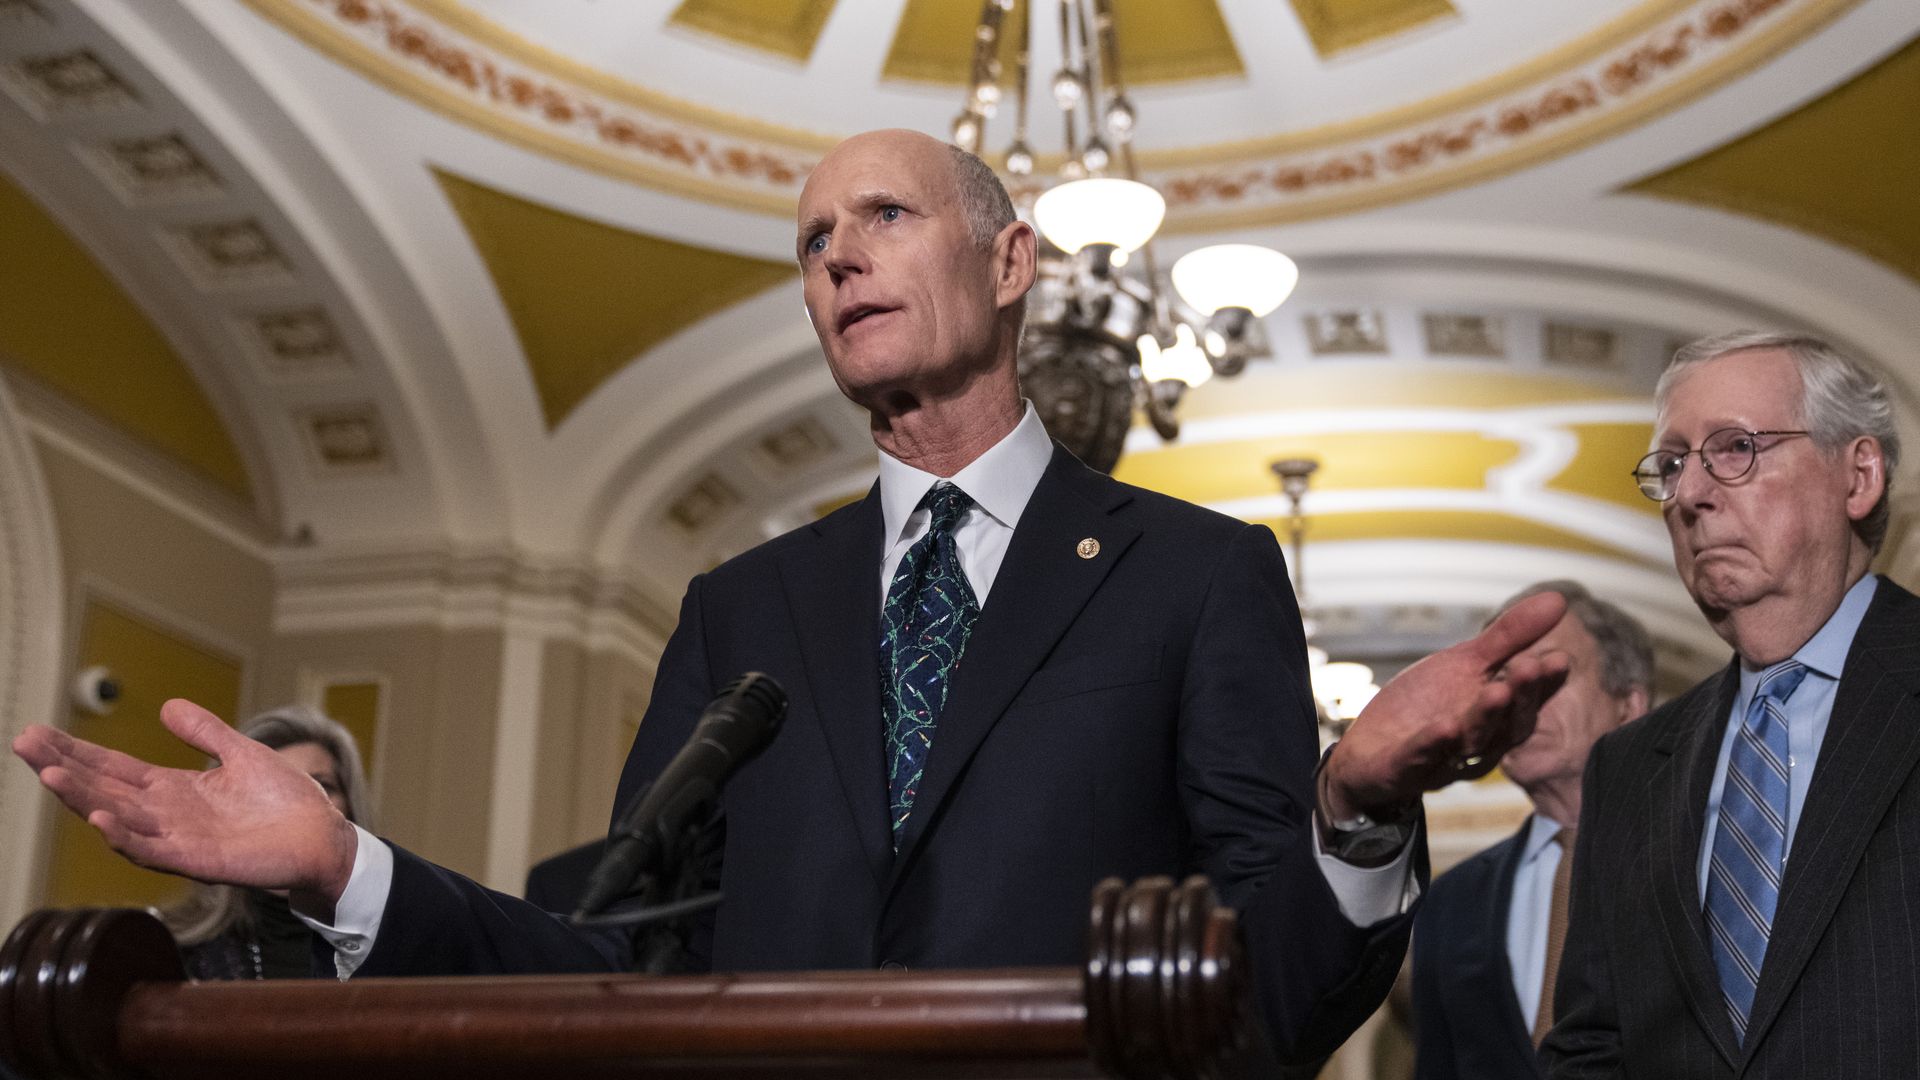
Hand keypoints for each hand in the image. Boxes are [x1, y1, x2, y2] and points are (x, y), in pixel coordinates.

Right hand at [12, 698, 357, 919]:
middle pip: (104, 788)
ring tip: (50, 775)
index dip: (76, 752)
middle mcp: (166, 816)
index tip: (37, 733)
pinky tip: (102, 817)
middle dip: (63, 768)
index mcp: (173, 789)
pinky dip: (126, 836)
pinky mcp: (199, 860)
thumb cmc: (285, 802)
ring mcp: (178, 840)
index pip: (113, 768)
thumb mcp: (241, 753)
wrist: (323, 837)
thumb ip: (205, 732)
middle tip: (25, 744)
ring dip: (84, 799)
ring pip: (119, 818)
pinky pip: (153, 850)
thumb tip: (167, 706)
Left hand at [1323, 591, 1570, 819]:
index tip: (1560, 658)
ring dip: (1485, 716)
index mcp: (1496, 719)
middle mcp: (1477, 744)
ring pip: (1471, 742)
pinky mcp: (1405, 770)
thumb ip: (1507, 638)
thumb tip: (1558, 599)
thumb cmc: (1425, 705)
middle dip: (1520, 695)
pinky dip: (1432, 744)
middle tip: (1530, 666)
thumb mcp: (1463, 664)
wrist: (1368, 752)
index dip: (1544, 684)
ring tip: (1497, 690)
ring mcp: (1442, 760)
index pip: (1528, 702)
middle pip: (1506, 724)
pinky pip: (1421, 758)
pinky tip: (1444, 726)